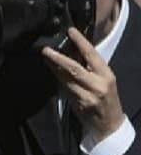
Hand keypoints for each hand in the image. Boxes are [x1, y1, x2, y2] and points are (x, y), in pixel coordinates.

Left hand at [42, 27, 125, 142]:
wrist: (109, 123)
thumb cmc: (107, 97)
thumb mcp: (105, 80)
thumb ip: (92, 67)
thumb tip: (73, 51)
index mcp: (106, 75)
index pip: (92, 55)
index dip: (81, 42)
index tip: (70, 31)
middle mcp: (97, 84)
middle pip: (74, 68)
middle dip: (58, 58)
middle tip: (46, 49)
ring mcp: (86, 96)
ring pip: (66, 78)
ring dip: (53, 67)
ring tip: (45, 57)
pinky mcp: (77, 104)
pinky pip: (64, 88)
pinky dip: (57, 79)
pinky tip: (51, 72)